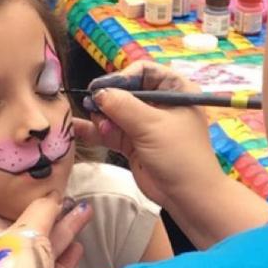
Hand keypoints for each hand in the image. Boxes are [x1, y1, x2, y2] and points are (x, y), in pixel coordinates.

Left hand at [0, 194, 91, 267]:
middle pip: (30, 232)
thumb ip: (42, 208)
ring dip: (67, 230)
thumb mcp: (28, 228)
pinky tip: (79, 245)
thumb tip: (53, 194)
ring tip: (86, 212)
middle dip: (55, 217)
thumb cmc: (14, 266)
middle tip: (74, 201)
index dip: (29, 206)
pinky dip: (68, 256)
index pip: (5, 217)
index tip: (50, 197)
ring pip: (46, 249)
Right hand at [72, 62, 220, 207]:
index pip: (144, 70)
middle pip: (126, 90)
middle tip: (94, 107)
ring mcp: (146, 123)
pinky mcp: (134, 142)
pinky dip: (96, 130)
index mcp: (175, 90)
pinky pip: (111, 130)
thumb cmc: (180, 155)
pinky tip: (79, 129)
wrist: (188, 197)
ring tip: (102, 127)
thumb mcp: (152, 126)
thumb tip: (98, 92)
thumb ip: (123, 106)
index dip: (123, 76)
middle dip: (109, 99)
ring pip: (115, 111)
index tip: (104, 88)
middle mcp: (159, 103)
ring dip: (103, 117)